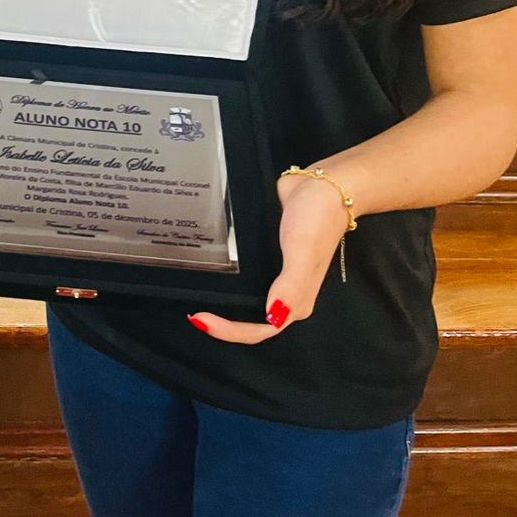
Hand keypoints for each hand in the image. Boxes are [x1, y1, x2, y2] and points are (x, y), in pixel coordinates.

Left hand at [187, 171, 346, 343]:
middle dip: (224, 321)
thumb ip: (291, 286)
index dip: (232, 331)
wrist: (322, 184)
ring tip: (196, 294)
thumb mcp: (303, 253)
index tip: (202, 319)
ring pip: (248, 297)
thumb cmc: (317, 220)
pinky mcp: (267, 254)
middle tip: (193, 313)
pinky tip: (212, 269)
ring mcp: (276, 273)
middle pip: (252, 319)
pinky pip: (247, 273)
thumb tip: (273, 317)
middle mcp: (285, 292)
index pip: (262, 329)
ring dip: (225, 300)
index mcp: (297, 302)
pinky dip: (230, 276)